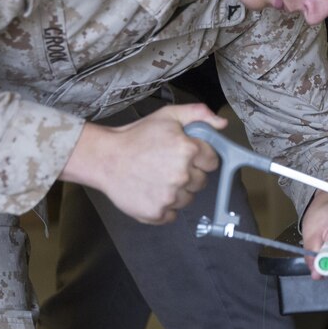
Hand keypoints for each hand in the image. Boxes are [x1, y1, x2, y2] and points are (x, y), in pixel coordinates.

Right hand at [59, 103, 226, 224]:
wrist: (105, 158)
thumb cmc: (136, 137)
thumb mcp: (167, 116)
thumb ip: (198, 115)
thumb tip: (222, 124)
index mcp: (188, 150)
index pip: (213, 161)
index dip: (201, 157)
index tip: (187, 155)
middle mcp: (182, 175)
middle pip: (201, 182)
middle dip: (189, 174)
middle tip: (168, 165)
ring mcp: (169, 197)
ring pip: (188, 199)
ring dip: (177, 191)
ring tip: (157, 177)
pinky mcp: (157, 213)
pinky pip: (172, 214)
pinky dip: (165, 206)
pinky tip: (151, 191)